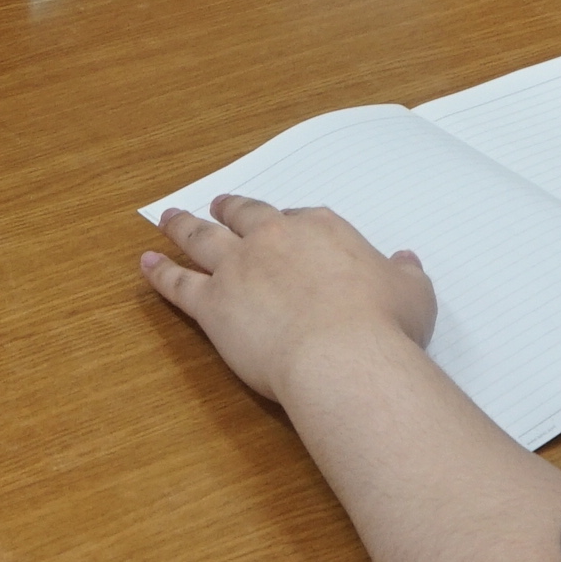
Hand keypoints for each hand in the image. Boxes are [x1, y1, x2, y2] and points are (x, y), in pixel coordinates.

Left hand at [137, 194, 436, 405]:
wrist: (343, 355)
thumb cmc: (384, 326)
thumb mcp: (413, 292)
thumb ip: (405, 273)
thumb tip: (407, 259)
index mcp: (321, 230)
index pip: (298, 218)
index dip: (287, 224)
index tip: (283, 227)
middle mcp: (274, 240)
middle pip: (244, 216)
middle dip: (229, 210)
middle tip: (217, 205)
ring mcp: (239, 268)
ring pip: (202, 239)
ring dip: (183, 227)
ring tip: (169, 219)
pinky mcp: (213, 304)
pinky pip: (178, 284)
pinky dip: (160, 273)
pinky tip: (146, 264)